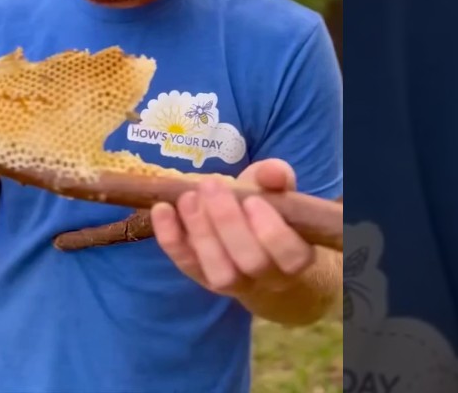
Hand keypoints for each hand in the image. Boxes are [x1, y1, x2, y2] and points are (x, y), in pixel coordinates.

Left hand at [151, 159, 315, 296]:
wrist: (252, 246)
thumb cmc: (267, 213)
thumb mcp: (276, 191)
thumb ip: (276, 177)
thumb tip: (272, 173)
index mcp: (295, 255)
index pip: (290, 255)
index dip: (271, 231)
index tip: (252, 199)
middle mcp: (268, 278)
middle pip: (251, 263)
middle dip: (228, 222)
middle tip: (211, 186)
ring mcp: (234, 285)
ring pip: (220, 273)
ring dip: (201, 233)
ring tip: (188, 198)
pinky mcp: (201, 279)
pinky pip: (186, 265)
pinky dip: (170, 239)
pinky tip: (161, 210)